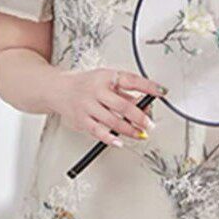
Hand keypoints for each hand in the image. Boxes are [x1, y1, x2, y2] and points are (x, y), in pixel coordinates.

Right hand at [51, 68, 166, 146]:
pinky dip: (110, 138)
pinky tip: (119, 142)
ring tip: (140, 134)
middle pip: (123, 105)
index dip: (148, 86)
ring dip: (129, 130)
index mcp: (105, 77)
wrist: (57, 89)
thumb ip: (125, 92)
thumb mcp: (106, 80)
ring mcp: (88, 106)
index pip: (131, 80)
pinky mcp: (82, 119)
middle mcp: (96, 91)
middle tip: (149, 124)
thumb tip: (145, 104)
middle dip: (140, 117)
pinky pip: (98, 131)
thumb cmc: (86, 85)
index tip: (162, 92)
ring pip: (112, 121)